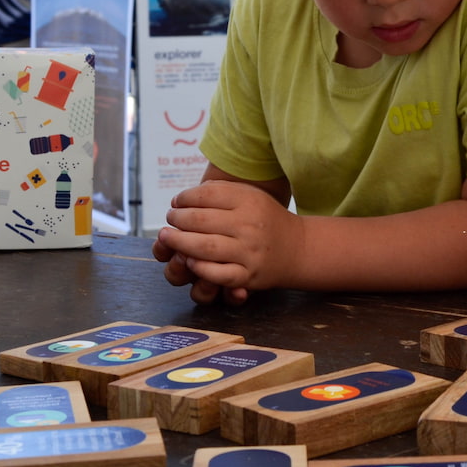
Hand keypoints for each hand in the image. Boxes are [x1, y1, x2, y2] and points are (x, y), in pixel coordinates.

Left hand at [153, 180, 302, 302]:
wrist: (298, 248)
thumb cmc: (266, 219)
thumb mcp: (251, 195)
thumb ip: (220, 191)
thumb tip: (183, 198)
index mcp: (249, 201)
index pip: (207, 194)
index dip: (185, 197)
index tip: (176, 202)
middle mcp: (249, 225)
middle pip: (201, 220)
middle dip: (178, 219)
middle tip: (170, 219)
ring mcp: (249, 252)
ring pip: (205, 247)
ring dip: (180, 242)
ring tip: (168, 237)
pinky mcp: (248, 275)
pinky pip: (219, 274)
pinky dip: (200, 268)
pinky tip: (189, 260)